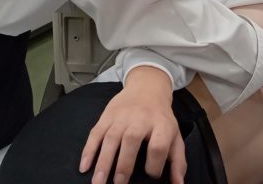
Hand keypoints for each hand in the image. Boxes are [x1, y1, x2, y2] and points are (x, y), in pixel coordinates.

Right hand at [80, 67, 184, 183]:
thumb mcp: (175, 136)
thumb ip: (178, 163)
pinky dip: (88, 150)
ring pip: (111, 137)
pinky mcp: (106, 115)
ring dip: (103, 161)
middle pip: (132, 139)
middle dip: (124, 163)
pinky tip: (84, 167)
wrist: (147, 88)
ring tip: (98, 182)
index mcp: (161, 125)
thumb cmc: (161, 119)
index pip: (158, 145)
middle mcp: (140, 118)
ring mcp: (121, 116)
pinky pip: (96, 133)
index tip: (150, 175)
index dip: (154, 163)